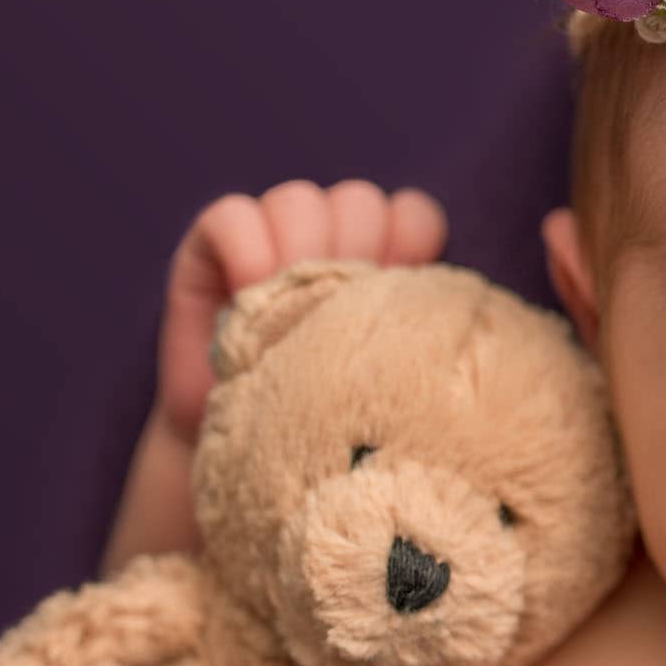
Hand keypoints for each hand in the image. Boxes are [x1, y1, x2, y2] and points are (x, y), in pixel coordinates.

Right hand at [155, 180, 447, 444]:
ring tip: (294, 312)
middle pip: (358, 201)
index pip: (412, 212)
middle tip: (341, 313)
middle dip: (356, 252)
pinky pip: (232, 215)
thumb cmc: (337, 424)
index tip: (396, 292)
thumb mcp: (391, 372)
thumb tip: (456, 304)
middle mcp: (328, 240)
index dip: (410, 242)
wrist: (259, 465)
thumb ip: (420, 326)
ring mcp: (268, 239)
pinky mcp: (209, 251)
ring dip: (303, 251)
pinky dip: (247, 248)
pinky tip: (250, 295)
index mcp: (383, 260)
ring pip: (299, 200)